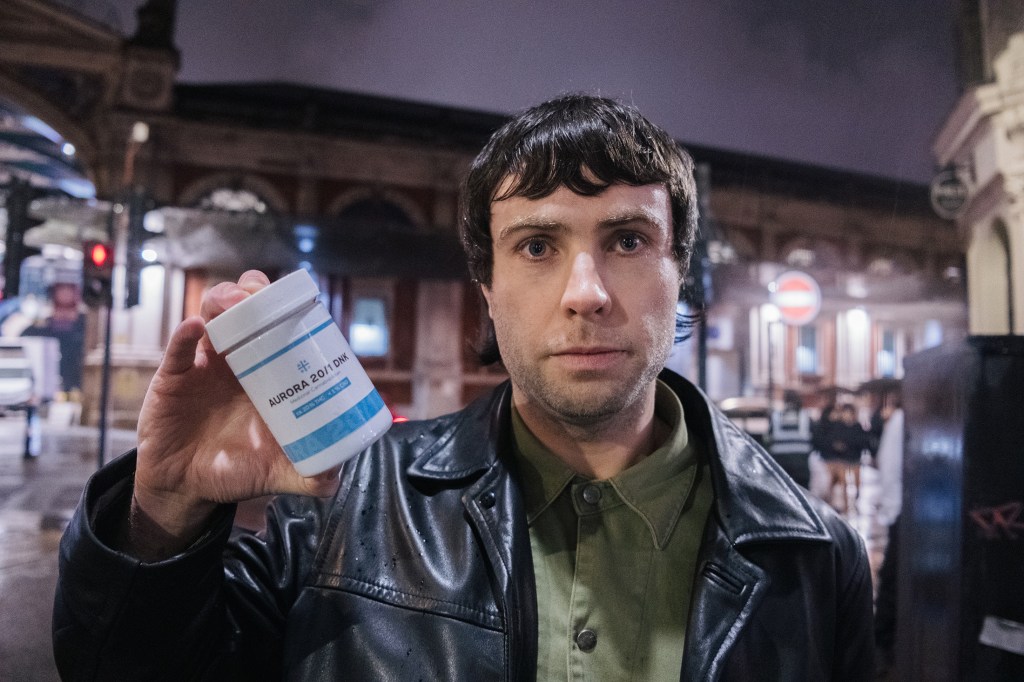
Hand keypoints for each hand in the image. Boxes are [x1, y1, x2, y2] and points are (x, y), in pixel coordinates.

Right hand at [125, 270, 339, 558]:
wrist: (186, 488)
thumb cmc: (235, 469)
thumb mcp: (273, 471)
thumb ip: (303, 475)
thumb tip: (332, 480)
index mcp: (267, 374)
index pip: (280, 326)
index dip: (288, 308)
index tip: (302, 303)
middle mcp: (237, 362)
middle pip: (246, 309)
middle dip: (255, 293)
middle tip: (263, 297)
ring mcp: (204, 365)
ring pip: (211, 315)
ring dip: (223, 301)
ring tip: (235, 303)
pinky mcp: (173, 378)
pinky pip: (178, 350)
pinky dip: (184, 336)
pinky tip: (193, 328)